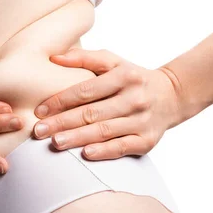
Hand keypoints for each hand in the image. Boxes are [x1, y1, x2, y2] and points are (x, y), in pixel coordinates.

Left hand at [32, 48, 180, 159]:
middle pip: (92, 112)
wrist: (173, 95)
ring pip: (104, 130)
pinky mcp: (147, 140)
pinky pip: (122, 147)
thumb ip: (85, 58)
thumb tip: (54, 58)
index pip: (86, 90)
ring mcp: (142, 120)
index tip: (39, 110)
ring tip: (55, 142)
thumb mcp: (114, 62)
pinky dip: (104, 151)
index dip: (61, 100)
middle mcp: (134, 98)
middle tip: (39, 131)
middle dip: (62, 122)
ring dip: (78, 138)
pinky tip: (85, 154)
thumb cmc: (134, 78)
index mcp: (124, 76)